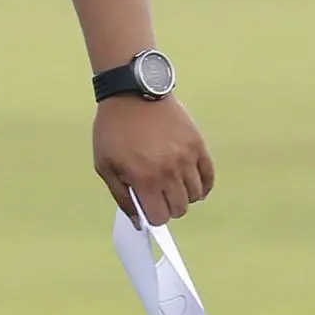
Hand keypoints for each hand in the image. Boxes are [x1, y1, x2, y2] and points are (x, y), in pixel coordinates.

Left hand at [93, 94, 214, 226]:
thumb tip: (139, 222)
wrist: (131, 92)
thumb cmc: (113, 129)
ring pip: (195, 195)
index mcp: (144, 177)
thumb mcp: (105, 163)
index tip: (148, 206)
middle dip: (167, 207)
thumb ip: (122, 196)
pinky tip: (190, 180)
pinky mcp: (198, 145)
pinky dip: (202, 184)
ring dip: (183, 195)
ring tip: (170, 183)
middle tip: (158, 194)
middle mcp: (168, 170)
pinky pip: (209, 177)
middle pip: (179, 209)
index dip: (153, 216)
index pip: (160, 217)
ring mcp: (186, 157)